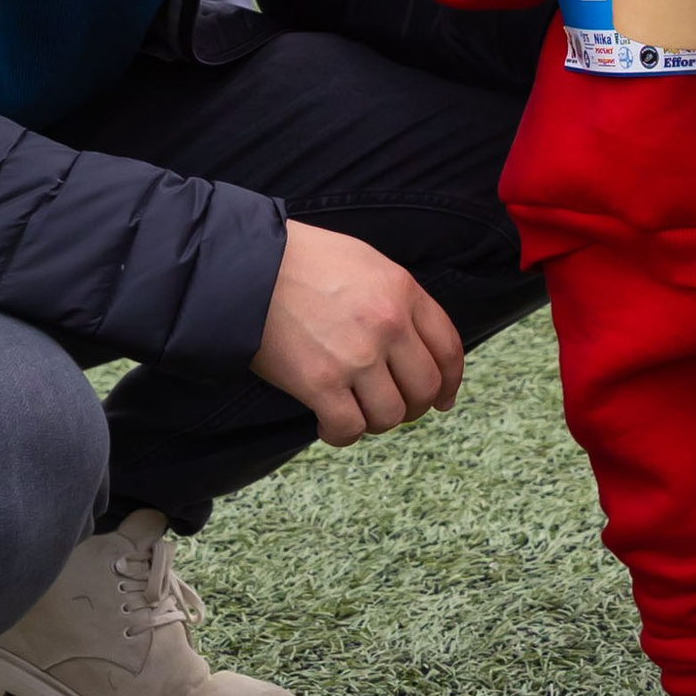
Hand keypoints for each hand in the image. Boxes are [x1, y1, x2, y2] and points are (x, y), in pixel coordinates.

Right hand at [250, 219, 464, 446]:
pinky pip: (348, 428)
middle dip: (413, 407)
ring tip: (353, 411)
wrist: (245, 266)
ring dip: (375, 422)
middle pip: (425, 388)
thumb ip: (395, 299)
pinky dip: (341, 434)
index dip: (450, 382)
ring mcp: (356, 355)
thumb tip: (415, 344)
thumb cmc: (300, 261)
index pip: (448, 348)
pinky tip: (327, 425)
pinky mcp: (320, 382)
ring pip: (391, 415)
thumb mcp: (365, 262)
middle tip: (391, 409)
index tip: (443, 399)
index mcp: (402, 290)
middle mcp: (388, 324)